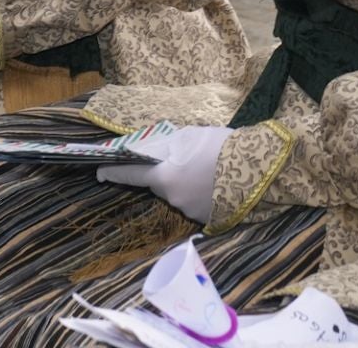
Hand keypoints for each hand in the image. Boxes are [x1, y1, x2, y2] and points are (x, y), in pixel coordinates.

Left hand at [96, 125, 231, 222]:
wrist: (257, 169)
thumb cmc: (221, 147)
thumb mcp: (191, 137)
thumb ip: (170, 146)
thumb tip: (158, 150)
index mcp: (165, 176)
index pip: (132, 174)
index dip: (114, 172)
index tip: (99, 172)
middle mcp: (173, 198)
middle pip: (161, 184)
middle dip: (168, 173)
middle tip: (189, 159)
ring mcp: (190, 212)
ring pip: (180, 194)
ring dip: (187, 183)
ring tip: (210, 169)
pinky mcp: (208, 220)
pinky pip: (197, 204)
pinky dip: (202, 194)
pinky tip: (217, 183)